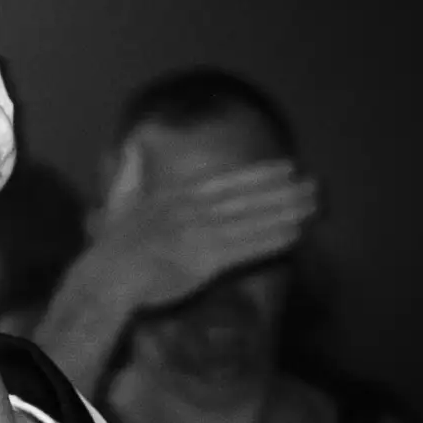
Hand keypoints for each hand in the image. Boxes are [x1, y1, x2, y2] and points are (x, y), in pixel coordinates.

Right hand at [88, 137, 316, 313]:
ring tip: (314, 207)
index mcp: (178, 195)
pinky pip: (246, 248)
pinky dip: (271, 240)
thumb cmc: (112, 245)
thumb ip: (132, 171)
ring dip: (286, 213)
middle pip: (247, 198)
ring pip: (252, 220)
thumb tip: (134, 144)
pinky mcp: (206, 260)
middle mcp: (193, 210)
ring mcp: (201, 234)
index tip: (288, 168)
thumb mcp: (120, 199)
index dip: (261, 174)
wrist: (106, 278)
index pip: (227, 181)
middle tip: (315, 185)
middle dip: (284, 191)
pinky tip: (295, 235)